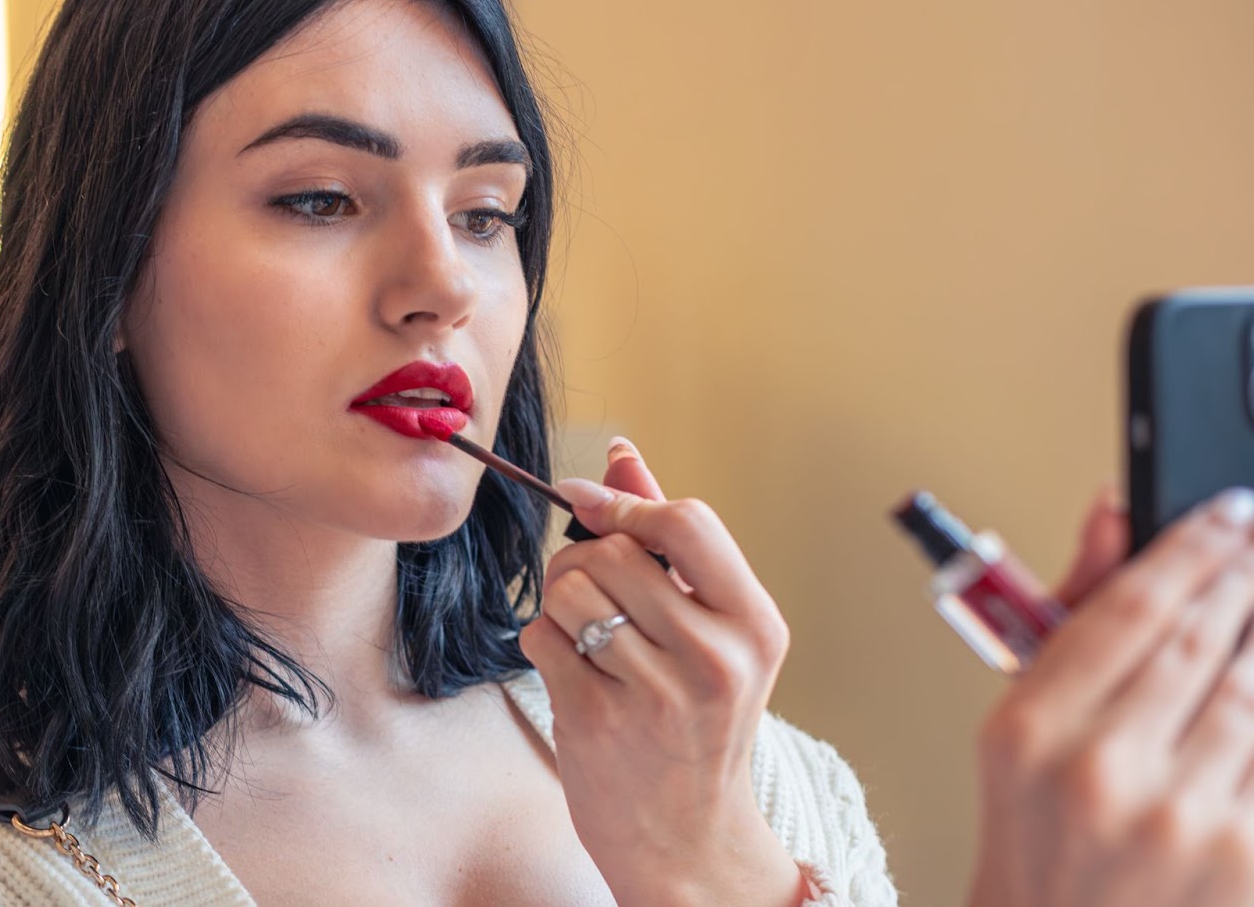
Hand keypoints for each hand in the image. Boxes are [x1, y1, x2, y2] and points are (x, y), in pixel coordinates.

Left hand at [518, 439, 804, 906]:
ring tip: (584, 637)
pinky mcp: (598, 720)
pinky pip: (541, 636)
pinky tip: (570, 670)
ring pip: (571, 589)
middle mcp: (716, 658)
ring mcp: (658, 693)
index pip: (687, 522)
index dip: (625, 506)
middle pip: (616, 552)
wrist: (687, 839)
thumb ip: (669, 541)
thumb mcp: (711, 633)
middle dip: (584, 559)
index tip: (590, 506)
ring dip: (559, 603)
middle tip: (591, 593)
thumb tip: (620, 455)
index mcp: (755, 624)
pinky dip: (541, 642)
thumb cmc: (697, 722)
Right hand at [969, 485, 1253, 906]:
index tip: (1226, 514)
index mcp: (1031, 730)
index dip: (1190, 547)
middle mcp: (1102, 771)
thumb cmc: (1043, 840)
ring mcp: (1181, 820)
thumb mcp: (1025, 723)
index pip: (1128, 607)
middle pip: (1199, 637)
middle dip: (1245, 577)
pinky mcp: (1245, 859)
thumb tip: (1115, 512)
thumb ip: (1072, 611)